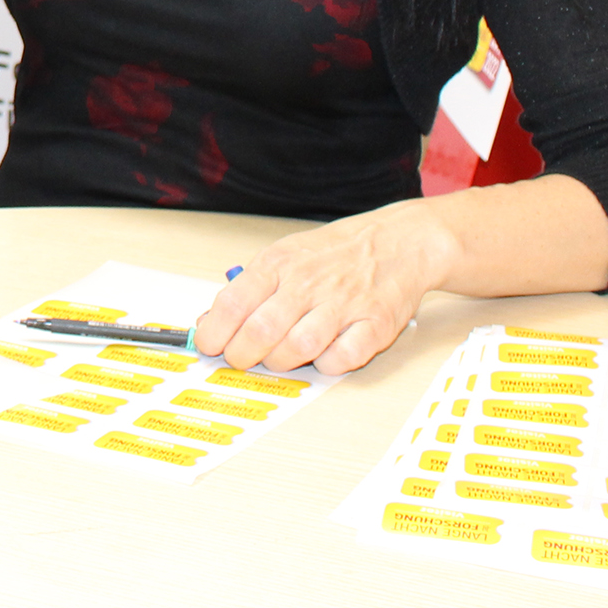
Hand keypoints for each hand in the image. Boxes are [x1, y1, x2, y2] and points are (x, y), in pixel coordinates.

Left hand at [190, 201, 457, 374]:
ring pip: (298, 347)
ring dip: (280, 362)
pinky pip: (343, 357)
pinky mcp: (376, 325)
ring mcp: (344, 304)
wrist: (399, 242)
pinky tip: (320, 358)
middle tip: (238, 360)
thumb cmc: (333, 254)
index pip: (234, 302)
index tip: (208, 346)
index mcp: (279, 263)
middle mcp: (308, 282)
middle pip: (261, 330)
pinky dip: (326, 365)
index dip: (214, 331)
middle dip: (241, 355)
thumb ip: (248, 289)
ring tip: (275, 359)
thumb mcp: (283, 257)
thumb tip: (209, 323)